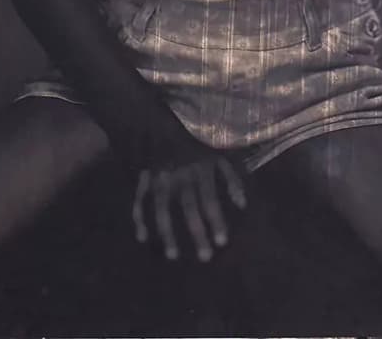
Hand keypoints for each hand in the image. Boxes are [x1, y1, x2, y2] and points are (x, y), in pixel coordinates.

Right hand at [132, 153, 246, 262]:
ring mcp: (160, 177)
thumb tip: (242, 204)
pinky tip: (143, 238)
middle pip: (189, 207)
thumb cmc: (195, 145)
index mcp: (200, 168)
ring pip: (162, 208)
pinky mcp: (144, 177)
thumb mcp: (217, 154)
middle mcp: (180, 174)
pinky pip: (139, 199)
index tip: (221, 242)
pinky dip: (139, 218)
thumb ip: (231, 178)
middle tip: (205, 257)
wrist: (163, 123)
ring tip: (173, 256)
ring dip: (167, 232)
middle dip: (196, 232)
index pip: (209, 198)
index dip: (216, 220)